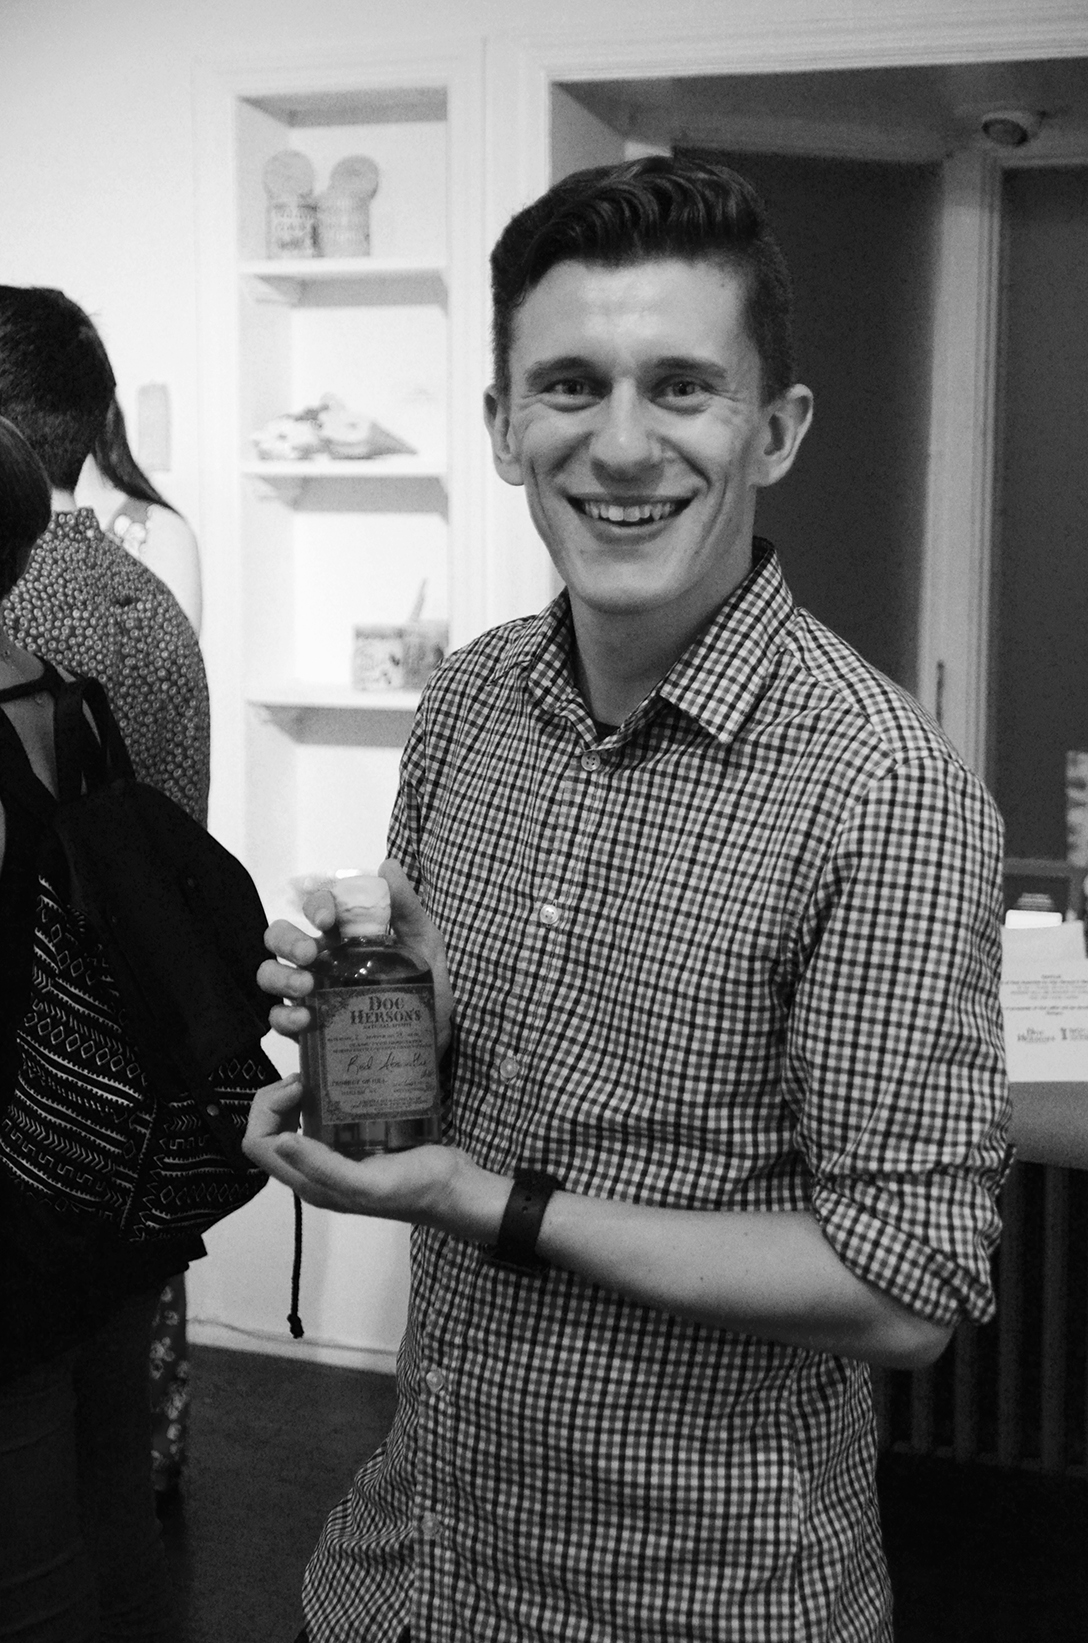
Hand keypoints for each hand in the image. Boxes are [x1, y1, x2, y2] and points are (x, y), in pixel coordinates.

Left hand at [243, 1074, 507, 1239]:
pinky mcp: (355, 1140)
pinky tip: (342, 1077)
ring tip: (320, 1073)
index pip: (258, 1144)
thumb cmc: (417, 1189)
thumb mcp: (368, 1183)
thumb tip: (281, 1141)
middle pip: (270, 1128)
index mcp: (310, 1182)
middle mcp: (315, 1169)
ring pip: (293, 1119)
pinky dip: (323, 1093)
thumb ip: (323, 1168)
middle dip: (277, 1097)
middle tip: (306, 1076)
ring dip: (297, 1093)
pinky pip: (324, 1114)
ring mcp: (334, 1154)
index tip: (299, 1088)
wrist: (456, 1188)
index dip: (267, 1112)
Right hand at [256, 859, 452, 1052]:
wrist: (431, 1048)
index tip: (328, 920)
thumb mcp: (425, 948)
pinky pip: (278, 1018)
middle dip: (287, 940)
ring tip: (306, 988)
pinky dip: (283, 1017)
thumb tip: (387, 866)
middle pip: (280, 936)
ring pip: (269, 973)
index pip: (318, 907)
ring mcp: (310, 993)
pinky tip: (305, 1021)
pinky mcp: (306, 1028)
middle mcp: (321, 960)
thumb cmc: (427, 993)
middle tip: (310, 955)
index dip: (315, 905)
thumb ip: (407, 910)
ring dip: (279, 976)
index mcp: (346, 935)